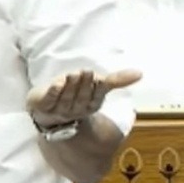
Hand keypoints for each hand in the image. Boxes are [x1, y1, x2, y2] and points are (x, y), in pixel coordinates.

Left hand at [26, 68, 140, 129]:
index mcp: (90, 105)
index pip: (95, 97)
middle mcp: (75, 109)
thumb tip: (140, 73)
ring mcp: (59, 109)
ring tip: (73, 74)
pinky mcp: (43, 105)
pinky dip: (53, 92)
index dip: (96, 88)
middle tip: (85, 72)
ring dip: (70, 86)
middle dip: (83, 85)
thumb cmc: (75, 94)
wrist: (47, 110)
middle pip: (81, 97)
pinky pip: (48, 99)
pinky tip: (57, 83)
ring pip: (66, 98)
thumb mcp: (96, 86)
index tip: (98, 78)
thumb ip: (116, 80)